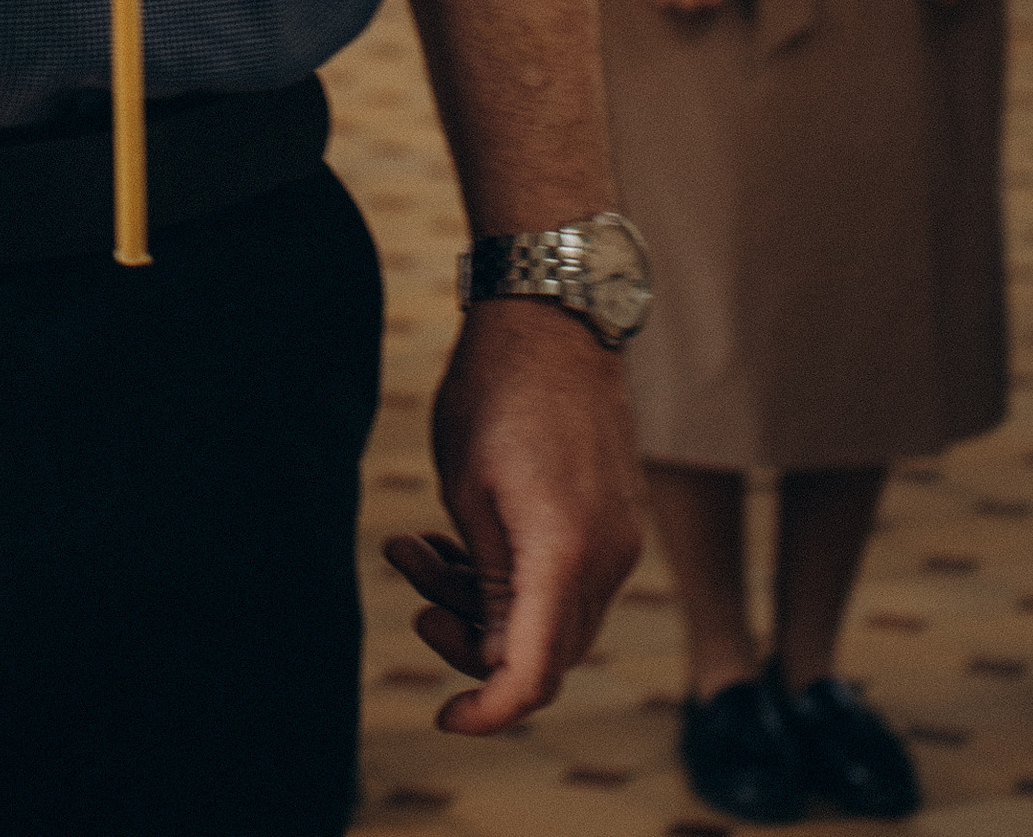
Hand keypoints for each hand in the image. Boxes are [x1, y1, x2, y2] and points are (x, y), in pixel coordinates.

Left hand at [386, 304, 642, 734]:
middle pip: (543, 652)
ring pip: (549, 613)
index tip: (446, 719)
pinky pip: (564, 576)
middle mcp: (607, 559)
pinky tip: (452, 537)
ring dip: (480, 599)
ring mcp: (618, 538)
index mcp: (564, 556)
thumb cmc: (496, 391)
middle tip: (416, 602)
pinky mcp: (613, 517)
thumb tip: (496, 656)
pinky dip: (510, 573)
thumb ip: (485, 583)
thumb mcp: (467, 491)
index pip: (533, 675)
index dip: (488, 709)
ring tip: (414, 549)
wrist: (551, 313)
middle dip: (472, 642)